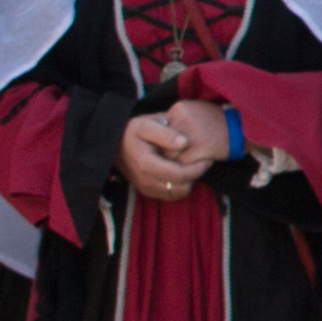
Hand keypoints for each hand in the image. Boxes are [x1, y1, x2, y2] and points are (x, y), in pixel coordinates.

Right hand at [115, 106, 229, 202]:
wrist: (114, 144)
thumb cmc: (133, 131)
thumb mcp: (146, 124)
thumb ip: (166, 133)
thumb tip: (184, 143)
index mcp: (146, 164)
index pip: (179, 175)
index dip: (198, 168)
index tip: (207, 158)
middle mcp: (145, 180)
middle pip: (181, 187)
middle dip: (197, 174)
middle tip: (204, 161)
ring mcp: (146, 188)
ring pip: (178, 193)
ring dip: (189, 182)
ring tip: (193, 166)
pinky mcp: (147, 191)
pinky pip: (170, 195)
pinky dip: (180, 187)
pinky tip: (183, 172)